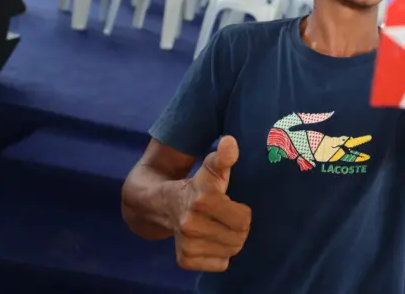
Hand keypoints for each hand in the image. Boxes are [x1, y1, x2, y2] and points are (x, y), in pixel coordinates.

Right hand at [167, 136, 251, 271]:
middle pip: (239, 236)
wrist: (160, 205)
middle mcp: (191, 222)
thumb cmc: (197, 186)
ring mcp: (186, 243)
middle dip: (239, 227)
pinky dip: (220, 255)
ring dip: (231, 241)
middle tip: (228, 218)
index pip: (244, 218)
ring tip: (220, 228)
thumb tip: (230, 141)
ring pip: (231, 251)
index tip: (232, 204)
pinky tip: (210, 241)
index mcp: (202, 198)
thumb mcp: (211, 170)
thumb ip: (223, 157)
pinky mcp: (184, 259)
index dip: (243, 212)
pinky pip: (220, 264)